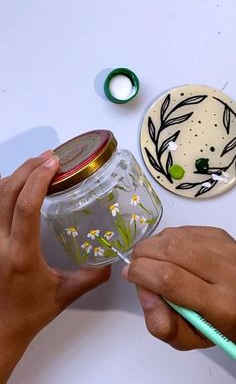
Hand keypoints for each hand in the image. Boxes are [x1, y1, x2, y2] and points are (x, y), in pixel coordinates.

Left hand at [0, 151, 109, 382]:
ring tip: (38, 164)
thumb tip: (112, 262)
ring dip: (16, 175)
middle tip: (51, 157)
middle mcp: (0, 242)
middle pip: (7, 193)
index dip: (38, 181)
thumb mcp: (65, 294)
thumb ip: (91, 277)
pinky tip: (19, 182)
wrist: (1, 326)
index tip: (55, 164)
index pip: (26, 208)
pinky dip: (4, 187)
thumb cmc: (31, 311)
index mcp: (21, 254)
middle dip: (28, 169)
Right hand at [122, 226, 235, 350]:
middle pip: (171, 251)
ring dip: (153, 245)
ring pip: (175, 235)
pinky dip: (168, 239)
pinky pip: (184, 229)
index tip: (130, 276)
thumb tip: (144, 293)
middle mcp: (227, 271)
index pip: (171, 279)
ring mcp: (226, 249)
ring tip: (152, 261)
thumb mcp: (192, 339)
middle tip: (139, 268)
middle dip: (142, 256)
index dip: (142, 273)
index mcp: (221, 305)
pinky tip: (170, 253)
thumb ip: (163, 325)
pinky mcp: (221, 234)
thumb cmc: (219, 323)